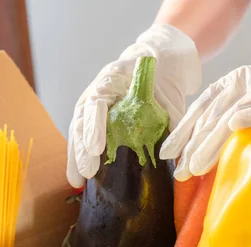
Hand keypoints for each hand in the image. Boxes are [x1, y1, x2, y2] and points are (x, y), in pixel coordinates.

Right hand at [67, 24, 201, 187]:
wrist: (161, 63)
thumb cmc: (164, 75)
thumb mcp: (171, 93)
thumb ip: (172, 119)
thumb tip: (173, 155)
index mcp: (113, 79)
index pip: (96, 103)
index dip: (94, 127)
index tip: (96, 148)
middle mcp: (98, 91)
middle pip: (81, 120)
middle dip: (82, 149)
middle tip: (87, 172)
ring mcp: (95, 105)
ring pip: (79, 131)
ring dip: (77, 157)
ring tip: (76, 181)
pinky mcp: (98, 119)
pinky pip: (86, 138)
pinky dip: (82, 157)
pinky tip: (80, 178)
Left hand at [159, 61, 250, 180]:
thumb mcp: (247, 109)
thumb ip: (223, 122)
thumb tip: (194, 152)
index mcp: (230, 83)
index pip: (200, 109)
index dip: (183, 132)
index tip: (168, 155)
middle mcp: (242, 82)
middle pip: (211, 116)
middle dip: (193, 147)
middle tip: (181, 172)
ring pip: (231, 116)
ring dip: (212, 143)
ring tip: (197, 167)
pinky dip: (249, 117)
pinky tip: (233, 127)